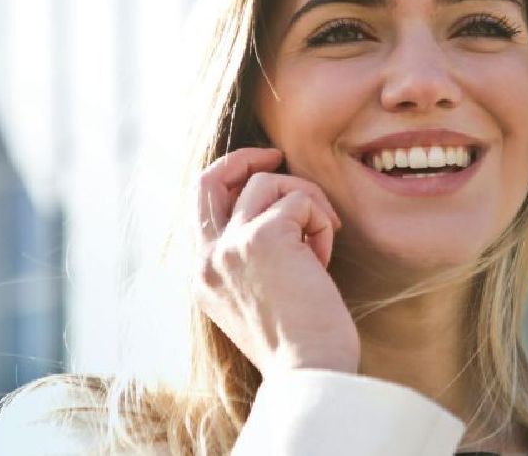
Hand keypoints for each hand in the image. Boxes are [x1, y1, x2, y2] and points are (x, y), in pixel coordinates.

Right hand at [194, 147, 359, 376]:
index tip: (265, 177)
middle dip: (245, 158)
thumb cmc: (300, 346)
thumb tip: (280, 217)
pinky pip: (300, 200)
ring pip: (268, 184)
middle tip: (277, 155)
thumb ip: (253, 262)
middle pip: (210, 179)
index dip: (233, 182)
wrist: (309, 373)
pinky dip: (321, 221)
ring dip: (306, 203)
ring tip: (322, 242)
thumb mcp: (260, 301)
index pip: (203, 208)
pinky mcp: (263, 237)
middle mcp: (208, 259)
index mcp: (203, 277)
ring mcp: (230, 246)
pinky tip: (325, 260)